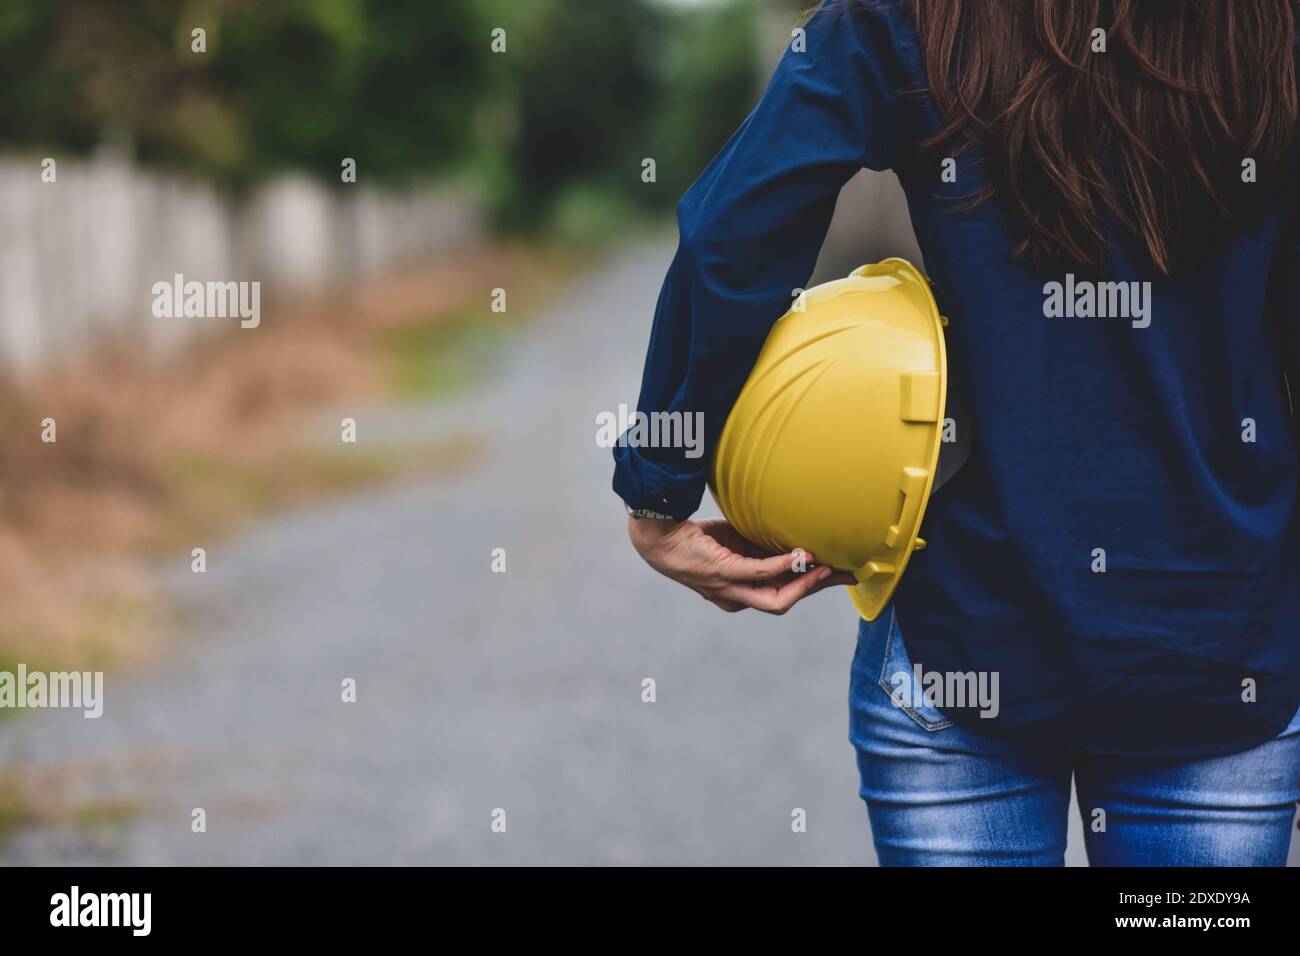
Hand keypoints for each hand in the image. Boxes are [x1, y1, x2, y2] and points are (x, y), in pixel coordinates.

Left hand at [627, 516, 857, 613]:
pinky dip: (784, 566)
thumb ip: (764, 545)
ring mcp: (730, 589)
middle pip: (786, 601)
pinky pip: (761, 573)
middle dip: (818, 589)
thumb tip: (796, 534)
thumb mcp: (739, 542)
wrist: (661, 536)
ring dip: (805, 584)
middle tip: (847, 575)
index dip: (812, 586)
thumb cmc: (698, 538)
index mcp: (741, 592)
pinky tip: (802, 557)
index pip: (784, 594)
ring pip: (777, 598)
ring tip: (828, 568)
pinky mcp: (724, 574)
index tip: (840, 575)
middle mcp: (736, 598)